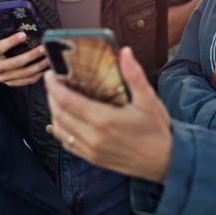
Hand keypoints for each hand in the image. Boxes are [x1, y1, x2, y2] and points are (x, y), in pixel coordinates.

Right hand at [0, 33, 47, 87]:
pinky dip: (38, 74)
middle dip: (31, 55)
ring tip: (48, 58)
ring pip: (24, 73)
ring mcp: (3, 77)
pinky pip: (27, 81)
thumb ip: (4, 34)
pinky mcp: (10, 83)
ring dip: (38, 66)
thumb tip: (23, 25)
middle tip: (43, 48)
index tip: (23, 35)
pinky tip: (45, 68)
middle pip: (15, 63)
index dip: (11, 41)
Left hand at [45, 47, 171, 182]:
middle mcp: (93, 136)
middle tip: (52, 82)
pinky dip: (60, 130)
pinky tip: (64, 120)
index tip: (50, 74)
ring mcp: (91, 150)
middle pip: (59, 114)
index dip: (54, 87)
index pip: (68, 101)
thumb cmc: (157, 130)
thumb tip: (124, 52)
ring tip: (56, 97)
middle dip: (51, 96)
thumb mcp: (148, 100)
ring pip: (60, 130)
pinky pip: (68, 144)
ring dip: (54, 112)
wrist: (165, 162)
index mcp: (104, 120)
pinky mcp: (93, 159)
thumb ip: (134, 75)